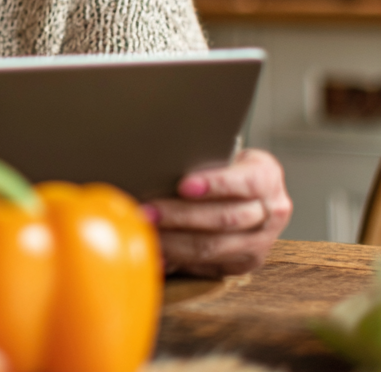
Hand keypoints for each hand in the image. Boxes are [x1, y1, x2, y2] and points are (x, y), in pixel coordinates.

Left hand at [146, 148, 292, 277]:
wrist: (247, 188)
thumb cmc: (223, 165)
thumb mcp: (221, 153)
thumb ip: (200, 160)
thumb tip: (158, 166)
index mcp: (266, 177)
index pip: (245, 182)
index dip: (214, 185)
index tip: (183, 186)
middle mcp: (271, 211)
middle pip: (225, 218)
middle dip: (181, 216)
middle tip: (147, 212)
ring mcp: (262, 242)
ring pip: (215, 246)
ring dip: (175, 242)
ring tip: (148, 233)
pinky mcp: (247, 263)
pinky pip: (211, 266)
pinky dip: (181, 261)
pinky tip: (159, 254)